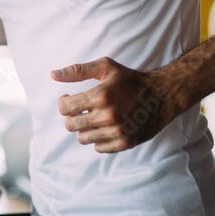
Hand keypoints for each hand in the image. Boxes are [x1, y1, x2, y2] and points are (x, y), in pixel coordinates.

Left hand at [52, 57, 181, 153]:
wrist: (162, 95)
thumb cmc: (131, 79)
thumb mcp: (106, 67)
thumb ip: (77, 70)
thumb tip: (52, 75)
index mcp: (100, 96)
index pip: (65, 108)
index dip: (63, 102)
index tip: (68, 98)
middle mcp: (107, 116)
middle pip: (70, 125)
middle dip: (71, 117)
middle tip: (79, 110)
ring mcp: (117, 132)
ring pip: (83, 138)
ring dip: (83, 129)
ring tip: (93, 118)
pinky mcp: (125, 143)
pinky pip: (99, 148)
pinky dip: (98, 139)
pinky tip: (104, 127)